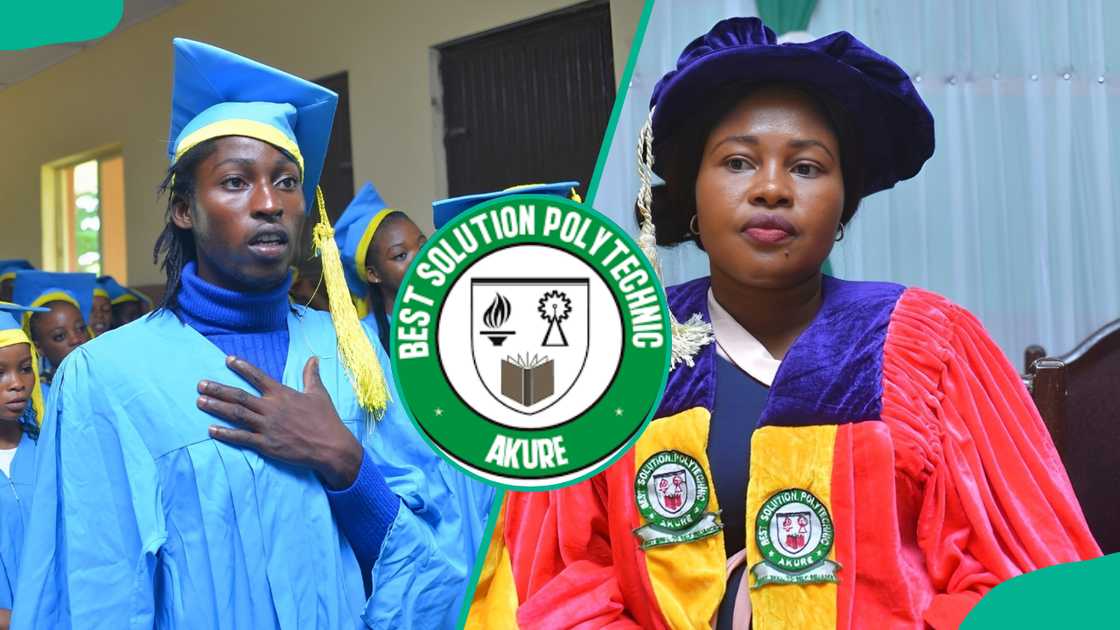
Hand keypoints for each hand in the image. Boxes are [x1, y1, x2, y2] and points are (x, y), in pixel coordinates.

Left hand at [198, 355, 363, 489]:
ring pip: (236, 414)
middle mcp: (271, 408)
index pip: (258, 376)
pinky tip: (211, 430)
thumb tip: (313, 359)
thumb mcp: (319, 394)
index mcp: (283, 394)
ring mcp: (267, 426)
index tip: (228, 360)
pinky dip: (225, 434)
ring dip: (216, 407)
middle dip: (218, 389)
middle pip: (239, 396)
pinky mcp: (266, 444)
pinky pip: (241, 438)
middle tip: (200, 384)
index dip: (242, 367)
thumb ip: (311, 375)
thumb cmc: (326, 420)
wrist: (331, 446)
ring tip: (200, 401)